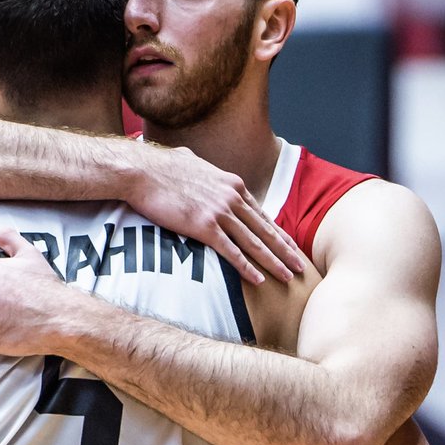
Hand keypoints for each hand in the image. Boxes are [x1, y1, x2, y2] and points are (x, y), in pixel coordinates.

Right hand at [126, 142, 303, 285]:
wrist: (143, 171)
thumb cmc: (161, 168)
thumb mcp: (194, 165)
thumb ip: (205, 174)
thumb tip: (199, 169)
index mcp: (232, 185)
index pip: (261, 214)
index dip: (277, 232)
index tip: (290, 246)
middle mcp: (232, 198)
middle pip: (265, 230)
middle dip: (286, 250)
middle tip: (301, 266)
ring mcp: (219, 212)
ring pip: (254, 242)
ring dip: (274, 262)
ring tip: (289, 277)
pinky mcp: (203, 226)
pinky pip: (231, 251)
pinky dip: (247, 267)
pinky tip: (259, 279)